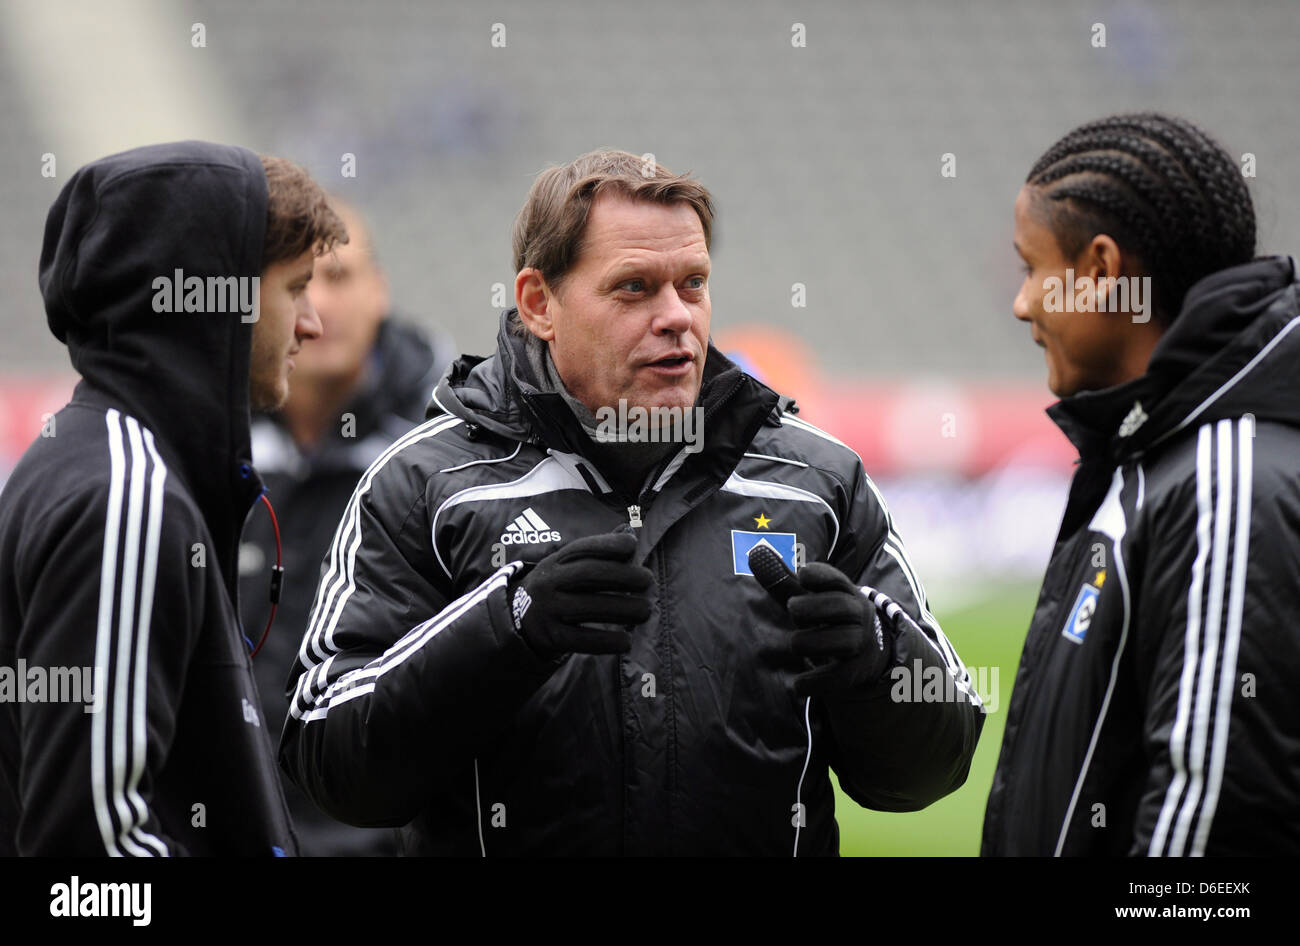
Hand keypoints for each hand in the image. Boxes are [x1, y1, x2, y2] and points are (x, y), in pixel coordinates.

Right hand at [509, 532, 652, 657]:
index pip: (582, 548)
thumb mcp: (567, 566)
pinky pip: (582, 640)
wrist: (520, 622)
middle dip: (622, 575)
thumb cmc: (558, 588)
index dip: (608, 544)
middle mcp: (548, 583)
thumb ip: (599, 551)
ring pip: (588, 607)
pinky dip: (607, 642)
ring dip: (623, 609)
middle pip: (588, 574)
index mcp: (554, 561)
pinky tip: (627, 642)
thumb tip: (629, 530)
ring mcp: (548, 610)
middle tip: (648, 580)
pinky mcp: (552, 638)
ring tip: (646, 611)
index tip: (633, 545)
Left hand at [749, 545, 890, 696]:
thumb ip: (782, 581)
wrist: (865, 654)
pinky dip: (816, 680)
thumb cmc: (827, 618)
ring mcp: (861, 643)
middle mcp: (858, 615)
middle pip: (841, 606)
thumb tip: (755, 553)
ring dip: (813, 642)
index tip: (802, 574)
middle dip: (814, 607)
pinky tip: (797, 683)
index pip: (837, 579)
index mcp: (846, 592)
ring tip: (795, 643)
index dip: (822, 575)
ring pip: (843, 640)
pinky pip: (840, 676)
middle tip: (792, 609)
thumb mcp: (809, 599)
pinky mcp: (856, 671)